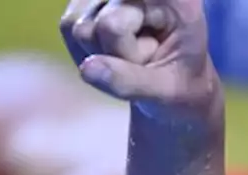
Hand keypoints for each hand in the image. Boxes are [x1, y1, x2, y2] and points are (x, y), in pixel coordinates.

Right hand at [60, 0, 220, 123]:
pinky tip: (112, 55)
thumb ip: (128, 82)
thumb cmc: (179, 86)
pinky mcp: (85, 0)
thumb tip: (87, 69)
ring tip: (132, 59)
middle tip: (144, 63)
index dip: (119, 23)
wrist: (172, 84)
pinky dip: (86, 51)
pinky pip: (68, 28)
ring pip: (80, 27)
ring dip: (103, 56)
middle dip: (118, 55)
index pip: (126, 12)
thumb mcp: (165, 92)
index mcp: (178, 2)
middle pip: (107, 25)